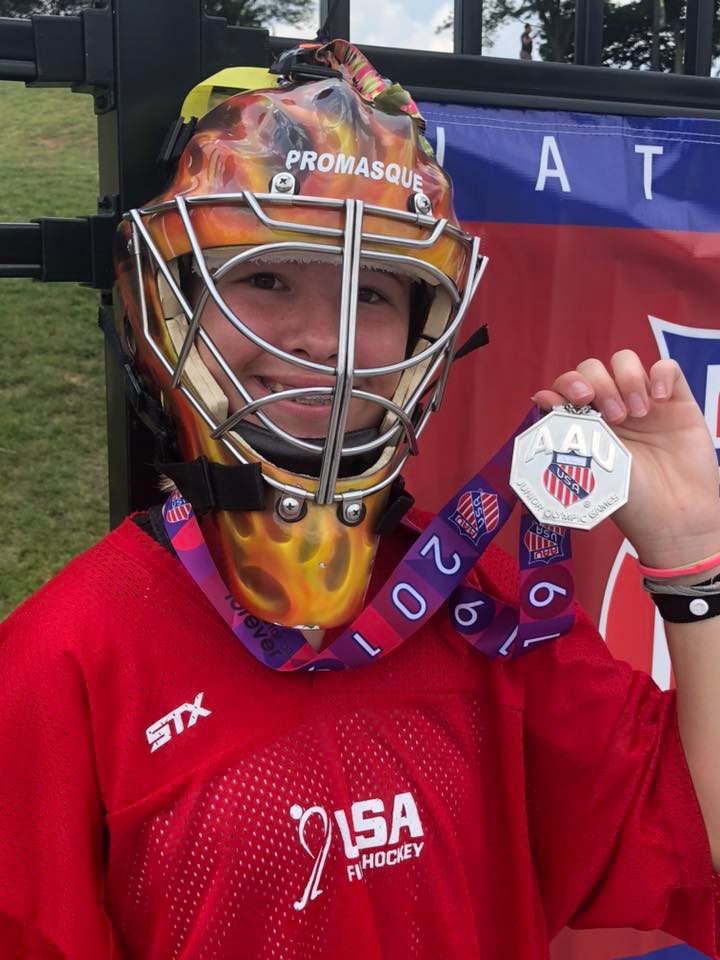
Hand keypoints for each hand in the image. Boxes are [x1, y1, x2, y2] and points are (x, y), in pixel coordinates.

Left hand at [532, 351, 719, 568]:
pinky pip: (667, 367)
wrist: (675, 518)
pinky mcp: (676, 401)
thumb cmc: (630, 501)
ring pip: (625, 360)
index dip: (567, 384)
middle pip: (593, 368)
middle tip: (613, 417)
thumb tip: (539, 397)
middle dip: (598, 384)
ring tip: (637, 413)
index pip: (567, 386)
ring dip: (626, 379)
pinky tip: (659, 401)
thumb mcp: (590, 469)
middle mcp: (610, 408)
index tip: (577, 400)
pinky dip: (660, 375)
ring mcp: (642, 401)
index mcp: (585, 423)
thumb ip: (568, 434)